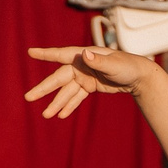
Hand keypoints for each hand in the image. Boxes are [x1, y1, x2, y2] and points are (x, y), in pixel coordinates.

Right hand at [26, 45, 152, 119]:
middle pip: (59, 78)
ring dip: (56, 103)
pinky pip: (76, 98)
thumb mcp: (114, 64)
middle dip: (44, 89)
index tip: (30, 52)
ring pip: (66, 92)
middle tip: (28, 97)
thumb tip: (85, 54)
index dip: (46, 54)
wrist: (139, 76)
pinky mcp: (90, 87)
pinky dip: (69, 106)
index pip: (61, 55)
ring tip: (45, 115)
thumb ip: (99, 61)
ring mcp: (85, 77)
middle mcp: (81, 66)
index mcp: (84, 56)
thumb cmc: (128, 65)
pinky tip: (61, 115)